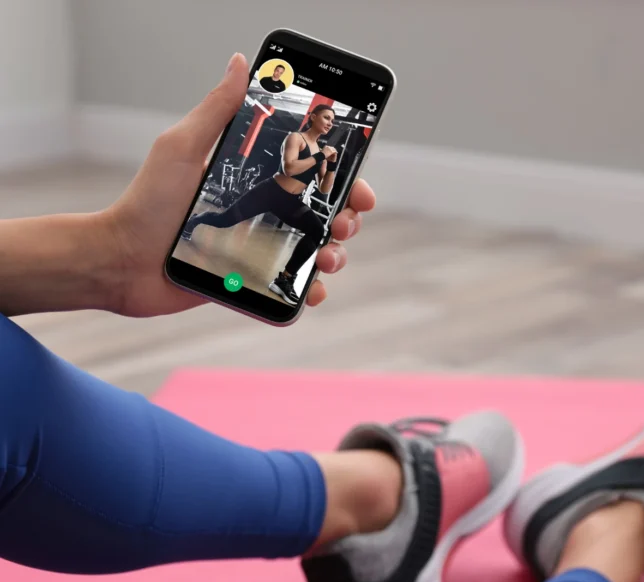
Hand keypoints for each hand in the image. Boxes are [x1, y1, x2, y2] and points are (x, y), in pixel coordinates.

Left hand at [101, 53, 373, 317]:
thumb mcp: (182, 148)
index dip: (342, 179)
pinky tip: (313, 291)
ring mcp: (259, 247)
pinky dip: (310, 292)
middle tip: (342, 224)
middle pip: (323, 214)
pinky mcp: (251, 281)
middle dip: (345, 219)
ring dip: (335, 255)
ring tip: (327, 259)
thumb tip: (241, 63)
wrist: (122, 259)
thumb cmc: (147, 202)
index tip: (357, 187)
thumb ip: (217, 110)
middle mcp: (262, 212)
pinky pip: (290, 288)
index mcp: (254, 180)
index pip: (311, 175)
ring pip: (315, 251)